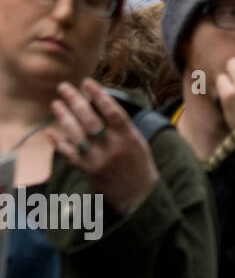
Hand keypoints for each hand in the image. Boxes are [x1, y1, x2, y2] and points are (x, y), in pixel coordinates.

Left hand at [49, 79, 157, 214]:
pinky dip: (59, 142)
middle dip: (76, 101)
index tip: (87, 83)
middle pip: (91, 120)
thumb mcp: (139, 142)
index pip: (113, 112)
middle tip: (64, 87)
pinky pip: (69, 154)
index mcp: (129, 138)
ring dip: (64, 117)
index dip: (99, 96)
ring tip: (56, 104)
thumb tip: (104, 105)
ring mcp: (98, 159)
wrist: (138, 195)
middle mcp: (113, 147)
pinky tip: (51, 131)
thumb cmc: (140, 165)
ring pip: (77, 134)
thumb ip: (123, 126)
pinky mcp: (87, 171)